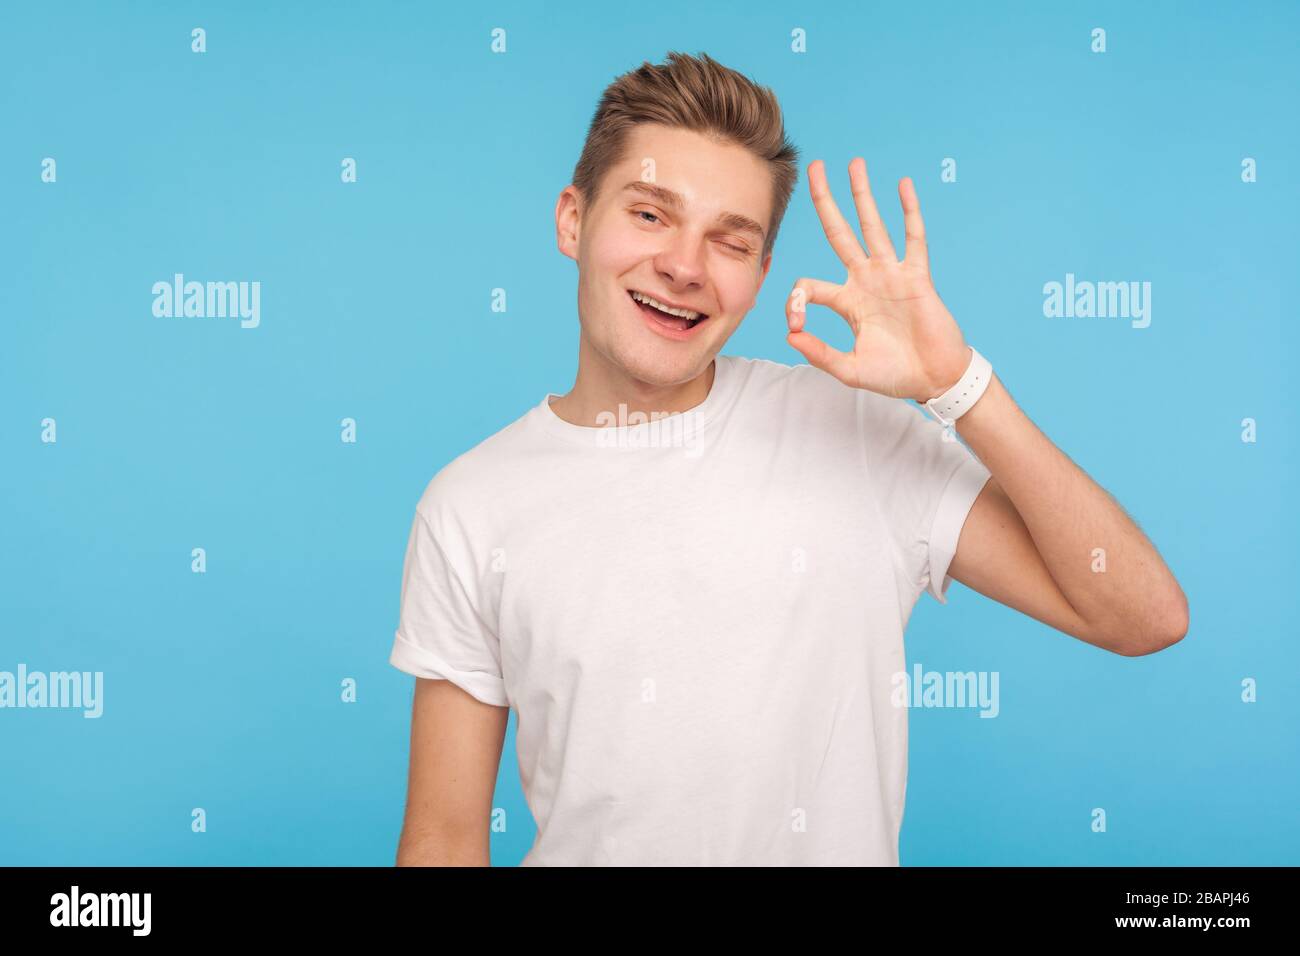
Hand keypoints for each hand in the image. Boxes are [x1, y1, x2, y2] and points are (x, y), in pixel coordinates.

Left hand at [785, 158, 970, 401]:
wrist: (934, 379)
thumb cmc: (895, 375)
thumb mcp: (849, 370)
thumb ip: (819, 354)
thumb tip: (790, 337)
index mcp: (846, 301)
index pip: (809, 285)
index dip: (794, 302)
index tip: (794, 324)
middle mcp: (866, 280)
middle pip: (839, 233)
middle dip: (825, 201)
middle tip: (814, 167)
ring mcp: (891, 275)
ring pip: (873, 226)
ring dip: (862, 195)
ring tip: (854, 163)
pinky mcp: (918, 276)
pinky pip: (913, 238)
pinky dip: (909, 212)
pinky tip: (902, 186)